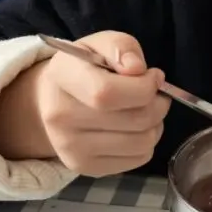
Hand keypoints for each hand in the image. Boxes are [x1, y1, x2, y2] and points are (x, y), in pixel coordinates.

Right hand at [1, 31, 169, 176]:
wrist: (52, 101)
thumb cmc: (84, 68)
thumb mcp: (100, 43)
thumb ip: (121, 47)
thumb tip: (137, 69)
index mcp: (62, 77)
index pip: (108, 93)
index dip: (144, 86)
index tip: (154, 76)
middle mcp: (60, 117)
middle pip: (135, 119)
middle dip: (158, 104)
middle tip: (156, 93)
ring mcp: (71, 148)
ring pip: (143, 142)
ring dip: (156, 124)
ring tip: (144, 110)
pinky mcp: (85, 167)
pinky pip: (139, 158)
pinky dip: (146, 142)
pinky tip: (134, 128)